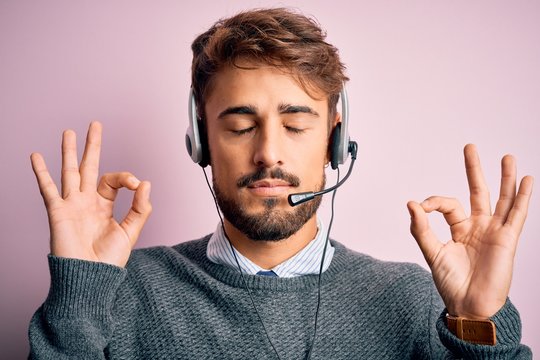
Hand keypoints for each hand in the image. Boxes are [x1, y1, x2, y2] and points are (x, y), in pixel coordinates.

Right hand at [30, 121, 151, 266]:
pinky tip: (36, 156)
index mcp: (104, 205)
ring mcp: (71, 205)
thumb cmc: (109, 260)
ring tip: (69, 132)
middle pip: (89, 167)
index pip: (113, 180)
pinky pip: (48, 189)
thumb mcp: (131, 232)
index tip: (137, 184)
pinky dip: (41, 172)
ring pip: (69, 172)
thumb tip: (146, 182)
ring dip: (68, 152)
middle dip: (92, 146)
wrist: (91, 277)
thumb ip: (140, 208)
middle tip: (95, 125)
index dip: (126, 177)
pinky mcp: (58, 212)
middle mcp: (86, 201)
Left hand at [407, 144, 532, 318]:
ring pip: (501, 199)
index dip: (433, 202)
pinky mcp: (507, 239)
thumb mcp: (432, 253)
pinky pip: (517, 214)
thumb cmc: (451, 283)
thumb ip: (421, 229)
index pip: (448, 205)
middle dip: (474, 169)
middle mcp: (478, 227)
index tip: (421, 207)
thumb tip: (411, 204)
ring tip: (506, 157)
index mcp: (459, 229)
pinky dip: (522, 197)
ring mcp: (494, 231)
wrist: (469, 306)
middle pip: (478, 191)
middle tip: (469, 147)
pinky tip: (526, 180)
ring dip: (504, 178)